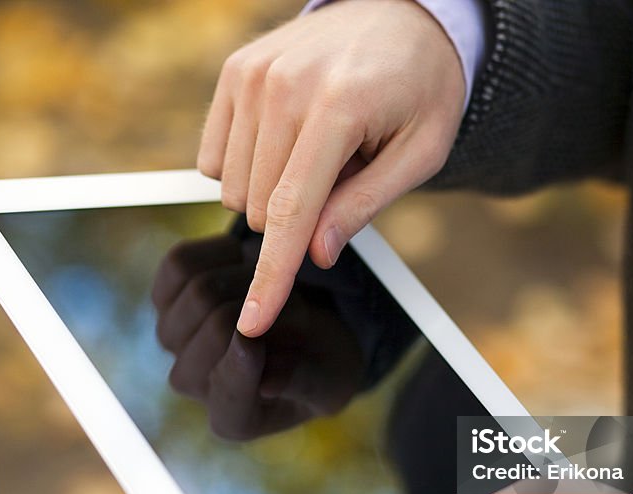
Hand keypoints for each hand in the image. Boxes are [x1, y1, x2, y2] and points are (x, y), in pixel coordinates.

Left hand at [151, 234, 364, 438]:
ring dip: (250, 277)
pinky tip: (245, 259)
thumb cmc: (322, 362)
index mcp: (233, 418)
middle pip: (218, 326)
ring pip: (200, 291)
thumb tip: (268, 383)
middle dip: (269, 306)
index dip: (247, 359)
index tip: (276, 334)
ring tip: (274, 286)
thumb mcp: (331, 379)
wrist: (304, 330)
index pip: (228, 388)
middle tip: (298, 303)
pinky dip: (219, 253)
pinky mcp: (166, 298)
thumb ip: (303, 382)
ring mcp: (175, 340)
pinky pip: (181, 265)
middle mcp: (194, 383)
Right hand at [198, 0, 464, 336]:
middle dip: (294, 218)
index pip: (291, 213)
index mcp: (337, 108)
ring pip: (231, 187)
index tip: (252, 323)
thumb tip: (315, 254)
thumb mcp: (420, 152)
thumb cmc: (420, 90)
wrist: (402, 16)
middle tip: (342, 174)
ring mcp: (251, 75)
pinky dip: (245, 168)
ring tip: (320, 151)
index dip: (272, 277)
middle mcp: (283, 87)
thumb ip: (365, 203)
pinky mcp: (234, 72)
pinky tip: (286, 142)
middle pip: (256, 207)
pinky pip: (212, 159)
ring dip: (271, 191)